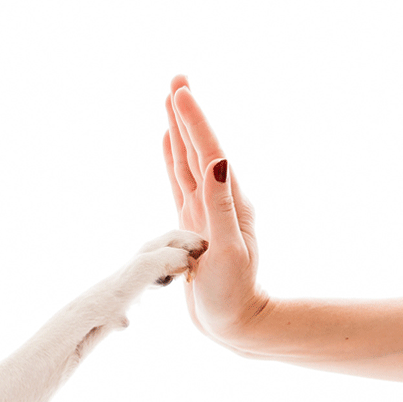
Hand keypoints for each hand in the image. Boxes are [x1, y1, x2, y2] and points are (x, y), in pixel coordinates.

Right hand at [163, 76, 269, 348]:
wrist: (234, 322)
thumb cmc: (232, 293)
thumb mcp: (227, 250)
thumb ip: (220, 206)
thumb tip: (216, 161)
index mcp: (230, 202)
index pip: (209, 152)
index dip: (193, 121)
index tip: (179, 91)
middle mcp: (219, 199)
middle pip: (199, 147)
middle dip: (187, 113)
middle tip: (176, 79)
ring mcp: (204, 209)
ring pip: (188, 160)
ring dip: (180, 130)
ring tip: (171, 100)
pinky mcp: (192, 223)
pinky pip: (179, 181)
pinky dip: (173, 159)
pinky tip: (168, 143)